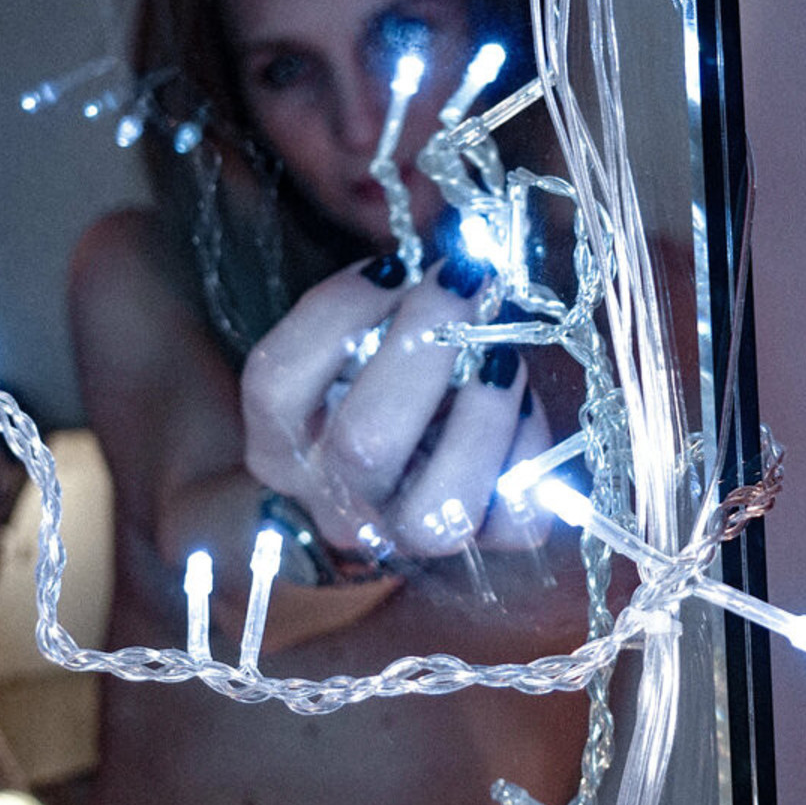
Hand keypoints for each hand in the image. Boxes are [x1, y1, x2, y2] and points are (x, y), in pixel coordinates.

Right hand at [240, 253, 552, 558]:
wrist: (419, 472)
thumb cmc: (386, 378)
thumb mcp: (360, 340)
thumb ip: (384, 302)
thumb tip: (455, 256)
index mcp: (280, 446)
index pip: (275, 383)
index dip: (337, 312)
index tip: (391, 267)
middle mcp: (335, 502)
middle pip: (363, 442)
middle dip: (423, 344)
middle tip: (463, 281)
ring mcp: (406, 538)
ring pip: (438, 506)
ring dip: (484, 411)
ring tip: (500, 351)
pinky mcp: (483, 549)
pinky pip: (514, 517)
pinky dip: (530, 448)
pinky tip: (521, 402)